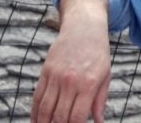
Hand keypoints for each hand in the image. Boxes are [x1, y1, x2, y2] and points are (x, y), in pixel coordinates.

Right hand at [32, 0, 112, 122]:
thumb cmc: (98, 53)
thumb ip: (100, 101)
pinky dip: (35, 111)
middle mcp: (71, 81)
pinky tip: (36, 120)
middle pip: (59, 115)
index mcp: (88, 84)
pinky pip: (37, 96)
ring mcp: (56, 76)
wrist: (84, 27)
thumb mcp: (105, 75)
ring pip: (45, 108)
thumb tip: (98, 121)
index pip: (76, 117)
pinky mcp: (45, 71)